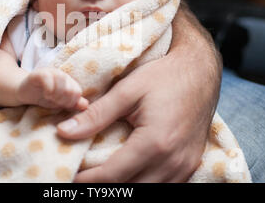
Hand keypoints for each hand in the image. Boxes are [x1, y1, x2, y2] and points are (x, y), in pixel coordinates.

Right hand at [18, 67, 88, 110]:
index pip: (77, 93)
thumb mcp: (60, 103)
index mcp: (69, 82)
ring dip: (56, 94)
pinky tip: (46, 94)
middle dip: (63, 100)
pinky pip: (47, 78)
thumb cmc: (44, 97)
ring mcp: (51, 72)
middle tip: (54, 102)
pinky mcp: (39, 73)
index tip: (62, 105)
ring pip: (61, 82)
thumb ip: (73, 103)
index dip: (71, 102)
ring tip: (49, 97)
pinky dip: (48, 88)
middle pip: (71, 88)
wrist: (24, 91)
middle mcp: (62, 75)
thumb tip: (86, 105)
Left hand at [56, 42, 220, 181]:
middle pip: (130, 189)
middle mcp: (173, 162)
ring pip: (148, 192)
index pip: (113, 175)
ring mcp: (185, 167)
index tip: (68, 174)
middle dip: (103, 186)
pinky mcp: (190, 166)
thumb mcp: (127, 90)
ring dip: (124, 186)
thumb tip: (64, 131)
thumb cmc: (164, 77)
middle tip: (82, 175)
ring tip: (102, 174)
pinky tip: (128, 173)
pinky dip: (142, 183)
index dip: (87, 179)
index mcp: (155, 143)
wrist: (200, 72)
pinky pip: (164, 187)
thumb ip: (96, 115)